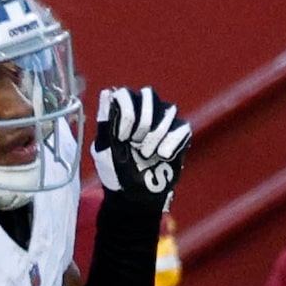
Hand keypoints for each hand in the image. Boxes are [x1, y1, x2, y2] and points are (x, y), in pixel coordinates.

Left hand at [91, 87, 189, 204]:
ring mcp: (164, 119)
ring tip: (145, 154)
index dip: (126, 113)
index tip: (121, 137)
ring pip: (167, 110)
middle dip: (141, 122)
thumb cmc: (115, 169)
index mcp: (122, 111)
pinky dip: (169, 145)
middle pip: (149, 95)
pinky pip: (181, 128)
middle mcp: (144, 109)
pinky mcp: (180, 132)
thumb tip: (107, 92)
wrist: (135, 193)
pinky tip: (161, 157)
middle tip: (133, 143)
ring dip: (153, 137)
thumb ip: (105, 121)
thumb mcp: (104, 147)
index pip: (126, 94)